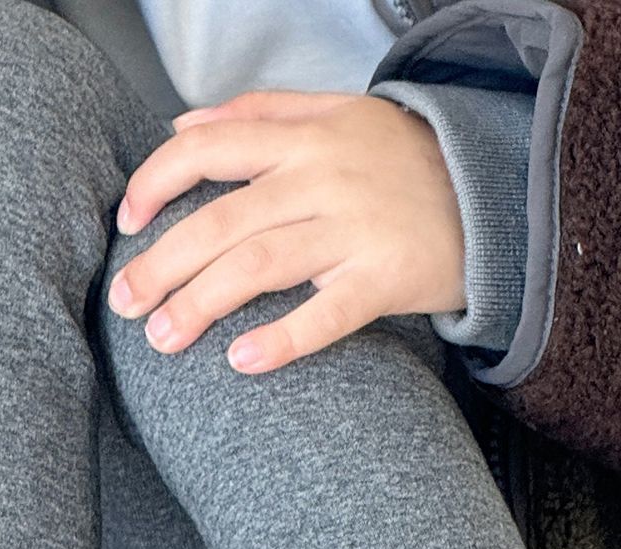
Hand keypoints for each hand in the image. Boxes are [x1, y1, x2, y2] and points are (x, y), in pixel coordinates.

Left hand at [107, 91, 466, 372]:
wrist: (495, 194)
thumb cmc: (404, 162)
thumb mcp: (336, 114)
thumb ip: (259, 114)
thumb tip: (183, 125)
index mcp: (303, 137)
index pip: (209, 150)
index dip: (157, 184)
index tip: (127, 223)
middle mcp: (322, 179)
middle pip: (222, 221)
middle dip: (163, 264)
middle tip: (125, 304)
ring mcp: (354, 230)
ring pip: (259, 265)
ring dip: (201, 304)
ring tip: (163, 339)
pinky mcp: (385, 279)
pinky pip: (328, 313)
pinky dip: (283, 339)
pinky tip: (242, 362)